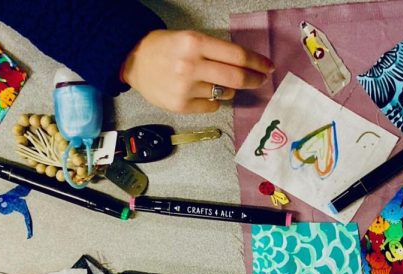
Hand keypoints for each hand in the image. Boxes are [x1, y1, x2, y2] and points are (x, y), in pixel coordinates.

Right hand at [122, 30, 274, 113]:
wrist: (134, 61)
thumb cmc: (166, 47)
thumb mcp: (190, 39)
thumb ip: (217, 51)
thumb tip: (249, 66)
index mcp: (194, 43)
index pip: (237, 56)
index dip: (258, 63)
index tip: (268, 67)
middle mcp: (190, 65)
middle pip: (236, 78)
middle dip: (254, 79)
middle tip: (260, 80)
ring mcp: (185, 88)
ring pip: (225, 93)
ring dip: (229, 89)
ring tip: (216, 81)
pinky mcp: (181, 106)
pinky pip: (212, 106)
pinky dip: (214, 100)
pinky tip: (201, 92)